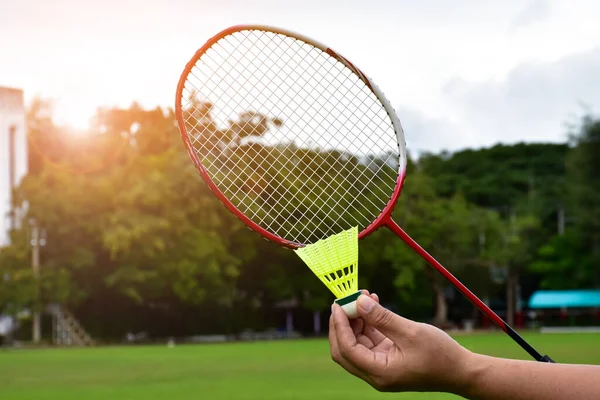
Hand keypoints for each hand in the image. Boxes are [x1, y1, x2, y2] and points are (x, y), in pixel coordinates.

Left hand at [329, 292, 472, 392]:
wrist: (462, 372)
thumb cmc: (440, 355)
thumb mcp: (410, 332)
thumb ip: (382, 317)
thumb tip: (359, 302)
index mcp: (379, 372)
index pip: (347, 349)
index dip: (339, 325)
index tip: (338, 303)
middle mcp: (376, 373)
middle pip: (344, 350)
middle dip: (342, 324)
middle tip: (345, 300)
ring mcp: (380, 367)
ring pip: (355, 344)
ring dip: (356, 320)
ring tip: (364, 296)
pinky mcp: (387, 360)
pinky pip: (369, 342)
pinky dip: (368, 324)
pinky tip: (373, 305)